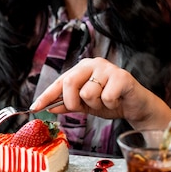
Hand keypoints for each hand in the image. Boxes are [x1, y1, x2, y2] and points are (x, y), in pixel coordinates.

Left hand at [31, 57, 170, 129]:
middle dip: (73, 102)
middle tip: (83, 107)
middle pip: (70, 83)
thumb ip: (68, 104)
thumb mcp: (85, 105)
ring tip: (106, 102)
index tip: (35, 107)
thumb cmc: (111, 102)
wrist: (136, 106)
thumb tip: (49, 107)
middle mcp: (93, 64)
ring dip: (96, 105)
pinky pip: (106, 97)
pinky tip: (116, 101)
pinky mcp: (122, 77)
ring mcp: (108, 68)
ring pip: (88, 93)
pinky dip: (110, 105)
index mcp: (81, 69)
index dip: (46, 95)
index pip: (59, 81)